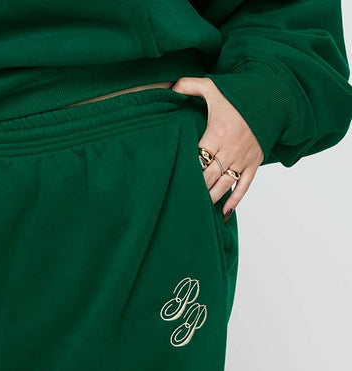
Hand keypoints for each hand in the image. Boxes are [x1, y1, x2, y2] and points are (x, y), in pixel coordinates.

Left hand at [171, 76, 263, 218]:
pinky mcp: (254, 163)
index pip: (197, 159)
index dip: (186, 171)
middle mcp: (230, 149)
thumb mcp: (214, 87)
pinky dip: (234, 200)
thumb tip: (170, 87)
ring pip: (224, 185)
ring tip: (198, 208)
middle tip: (182, 200)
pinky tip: (224, 213)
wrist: (271, 97)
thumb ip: (190, 86)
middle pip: (208, 177)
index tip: (175, 181)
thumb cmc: (239, 95)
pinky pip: (244, 186)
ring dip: (211, 198)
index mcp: (217, 133)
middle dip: (195, 189)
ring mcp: (243, 158)